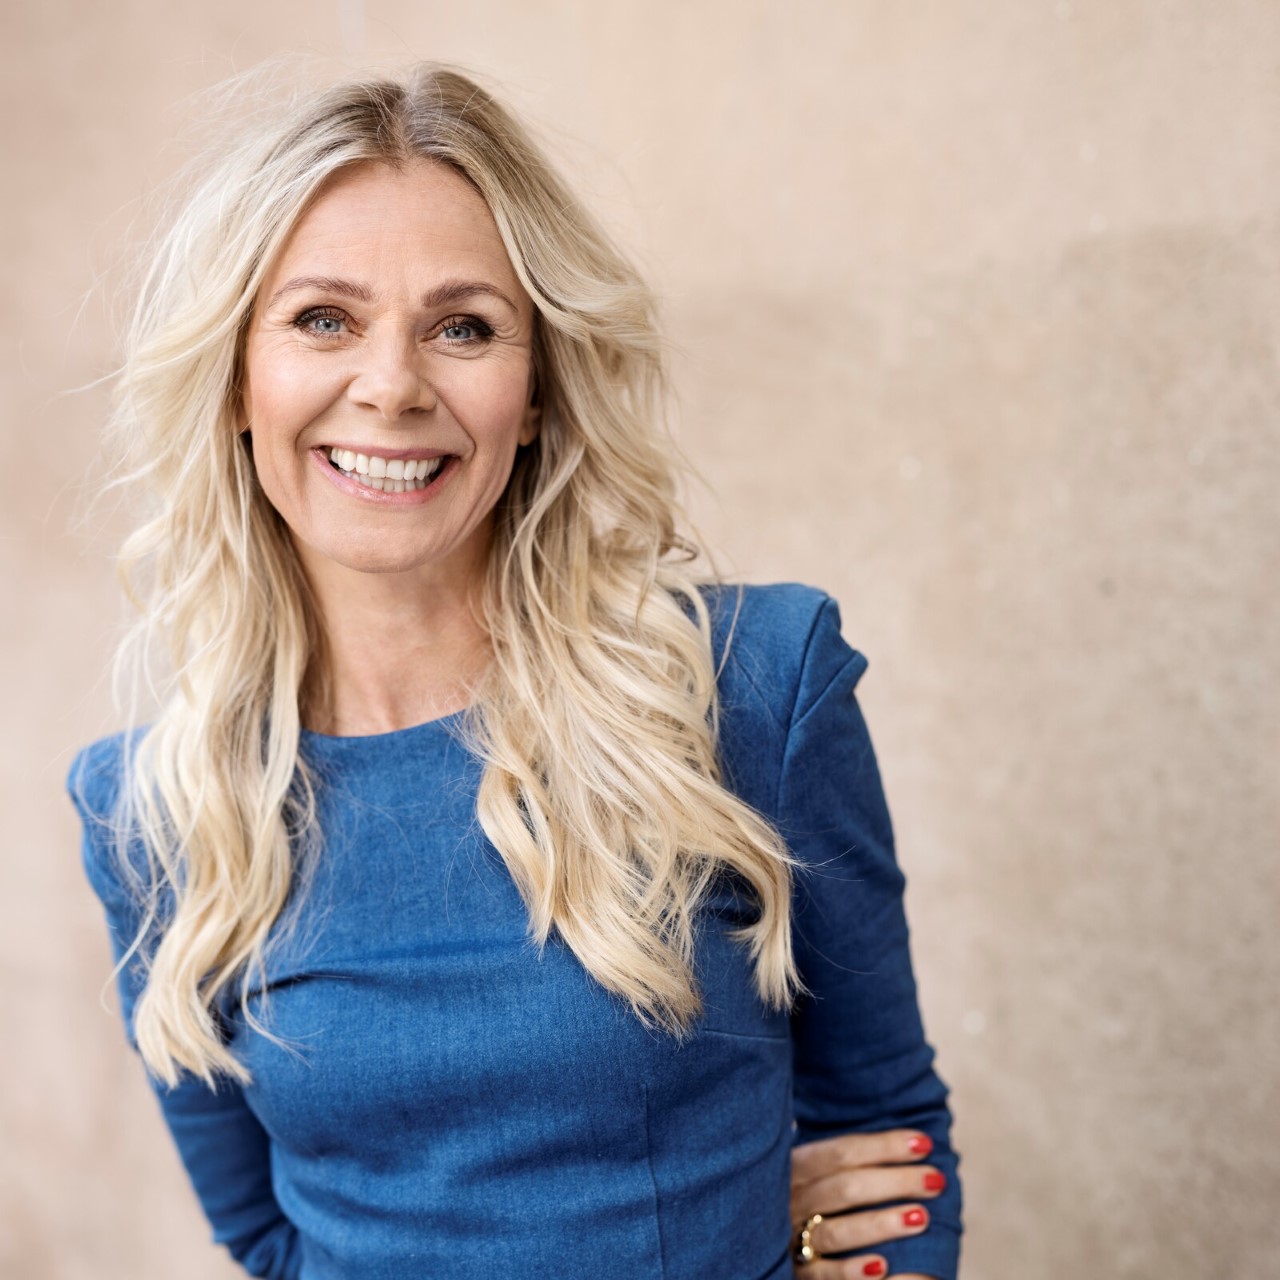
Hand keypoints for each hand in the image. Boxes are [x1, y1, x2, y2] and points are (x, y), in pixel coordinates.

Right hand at [790, 1128, 945, 1277]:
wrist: (787, 1247)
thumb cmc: (819, 1205)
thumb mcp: (823, 1176)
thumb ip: (853, 1163)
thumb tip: (913, 1144)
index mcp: (796, 1168)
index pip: (841, 1151)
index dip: (884, 1146)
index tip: (924, 1144)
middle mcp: (791, 1201)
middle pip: (845, 1187)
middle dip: (894, 1182)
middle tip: (935, 1180)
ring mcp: (793, 1239)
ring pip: (836, 1232)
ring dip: (880, 1224)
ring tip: (920, 1217)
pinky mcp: (800, 1275)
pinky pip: (825, 1275)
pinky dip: (853, 1271)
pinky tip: (882, 1266)